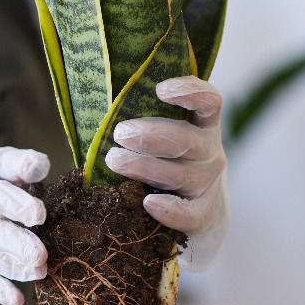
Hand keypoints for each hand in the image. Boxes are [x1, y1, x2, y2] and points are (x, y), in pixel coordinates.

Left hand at [104, 75, 228, 267]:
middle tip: (119, 134)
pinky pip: (190, 215)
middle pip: (187, 140)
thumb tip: (94, 104)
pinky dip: (171, 210)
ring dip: (145, 167)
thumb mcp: (160, 133)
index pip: (209, 102)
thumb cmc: (164, 157)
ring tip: (114, 160)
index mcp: (202, 125)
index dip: (190, 92)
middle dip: (150, 136)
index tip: (160, 90)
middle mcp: (209, 151)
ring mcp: (207, 183)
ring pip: (182, 175)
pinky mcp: (201, 212)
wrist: (191, 202)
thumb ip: (140, 118)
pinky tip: (149, 202)